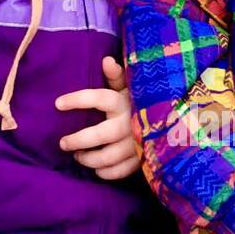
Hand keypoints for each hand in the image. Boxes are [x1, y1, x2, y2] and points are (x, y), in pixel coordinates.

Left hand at [55, 56, 139, 180]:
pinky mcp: (142, 159)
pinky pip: (120, 171)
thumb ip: (117, 77)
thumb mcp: (132, 87)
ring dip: (89, 159)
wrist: (176, 122)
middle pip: (99, 135)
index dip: (77, 100)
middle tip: (63, 143)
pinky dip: (106, 173)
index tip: (58, 104)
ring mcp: (137, 144)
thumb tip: (106, 60)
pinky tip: (97, 169)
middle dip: (78, 140)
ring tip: (78, 156)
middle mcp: (130, 123)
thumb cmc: (144, 103)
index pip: (98, 98)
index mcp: (125, 102)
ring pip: (108, 157)